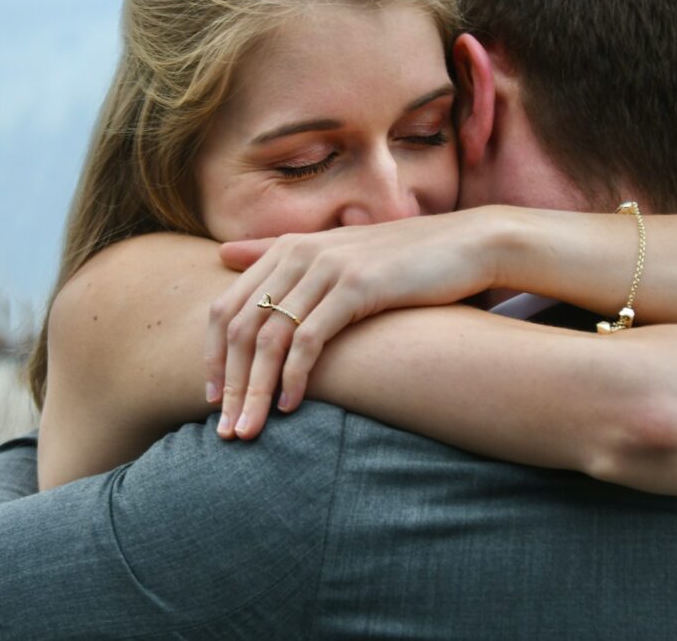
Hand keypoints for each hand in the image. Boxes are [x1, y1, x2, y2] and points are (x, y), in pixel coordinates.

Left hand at [206, 208, 504, 439]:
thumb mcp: (333, 253)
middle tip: (226, 430)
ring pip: (269, 339)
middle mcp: (299, 253)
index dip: (211, 358)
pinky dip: (295, 376)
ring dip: (255, 392)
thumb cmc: (400, 259)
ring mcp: (326, 267)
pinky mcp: (355, 285)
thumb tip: (222, 256)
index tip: (211, 401)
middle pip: (240, 328)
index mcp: (287, 248)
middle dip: (229, 385)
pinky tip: (291, 407)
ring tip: (250, 431)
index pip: (225, 308)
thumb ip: (275, 254)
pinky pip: (309, 339)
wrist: (465, 244)